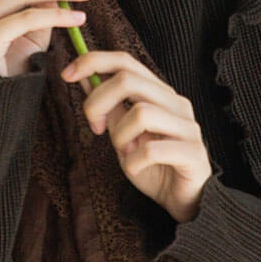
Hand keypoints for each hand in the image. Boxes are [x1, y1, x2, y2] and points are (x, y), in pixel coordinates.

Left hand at [61, 51, 213, 223]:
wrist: (180, 199)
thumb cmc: (152, 164)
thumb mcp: (122, 131)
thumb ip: (108, 105)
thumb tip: (85, 76)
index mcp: (159, 93)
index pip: (125, 61)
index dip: (93, 61)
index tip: (67, 74)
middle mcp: (176, 103)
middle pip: (128, 80)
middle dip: (98, 102)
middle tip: (96, 127)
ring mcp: (188, 127)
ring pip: (140, 113)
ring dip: (120, 136)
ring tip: (125, 152)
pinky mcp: (193, 153)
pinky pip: (152, 150)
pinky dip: (134, 162)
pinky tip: (136, 168)